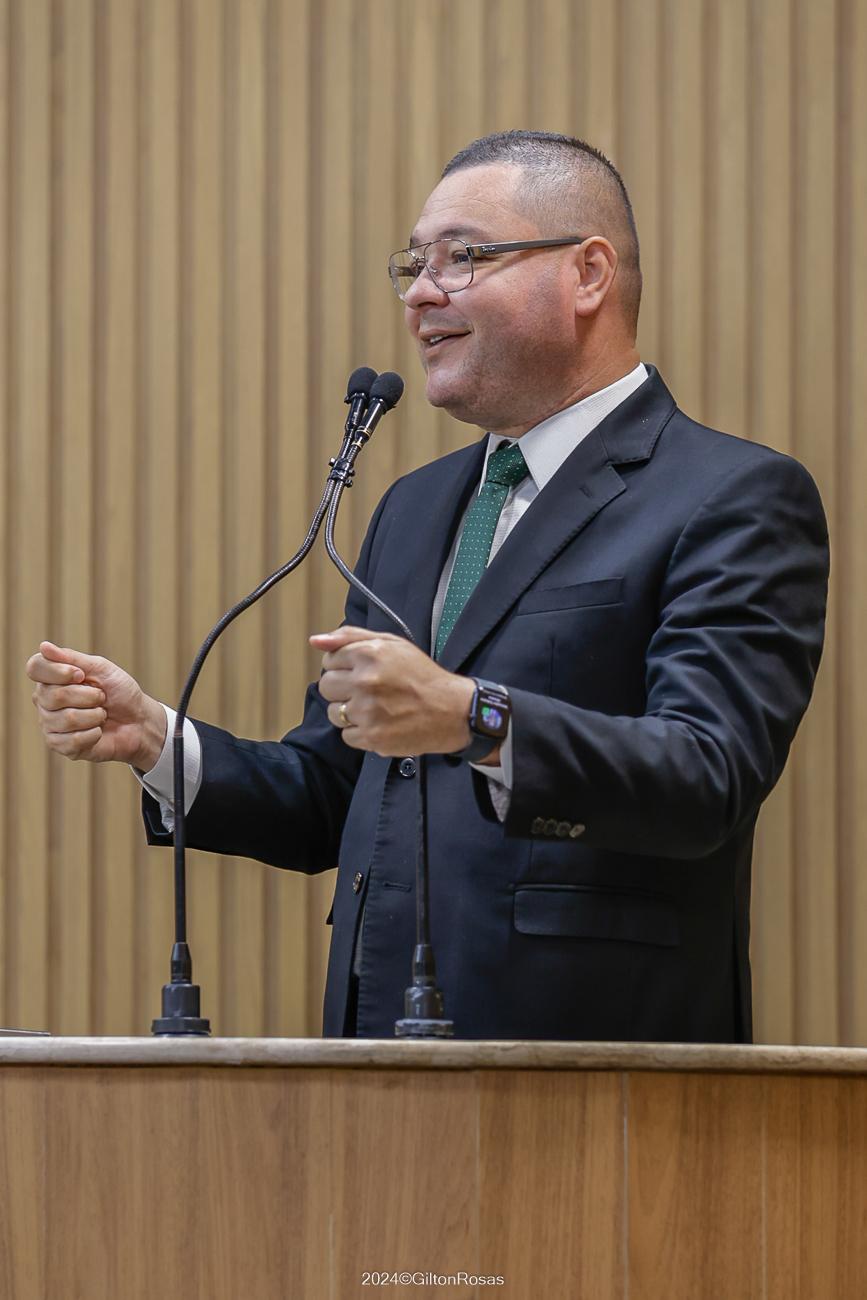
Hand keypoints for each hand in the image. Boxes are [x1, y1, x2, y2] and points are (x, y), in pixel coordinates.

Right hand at [25, 641, 166, 769]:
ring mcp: (50, 724)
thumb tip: (43, 646)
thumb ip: (72, 658)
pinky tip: (98, 731)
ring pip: (66, 719)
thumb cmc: (120, 692)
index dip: (59, 672)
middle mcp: (44, 701)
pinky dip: (95, 734)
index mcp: (51, 678)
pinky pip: (74, 740)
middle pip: (54, 696)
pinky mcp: (60, 745)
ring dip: (95, 716)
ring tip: (101, 714)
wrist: (139, 721)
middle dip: (89, 696)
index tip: (82, 675)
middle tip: (101, 698)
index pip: (35, 668)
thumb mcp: (101, 668)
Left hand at [311, 625, 494, 758]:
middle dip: (342, 688)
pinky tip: (380, 723)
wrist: (451, 711)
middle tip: (368, 690)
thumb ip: (350, 637)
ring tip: (374, 708)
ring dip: (349, 712)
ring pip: (333, 713)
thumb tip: (316, 640)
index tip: (362, 672)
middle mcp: (365, 681)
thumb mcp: (392, 644)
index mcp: (369, 654)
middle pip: (326, 686)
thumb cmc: (422, 676)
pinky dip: (360, 732)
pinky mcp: (372, 737)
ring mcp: (367, 711)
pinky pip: (347, 736)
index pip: (329, 660)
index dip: (344, 666)